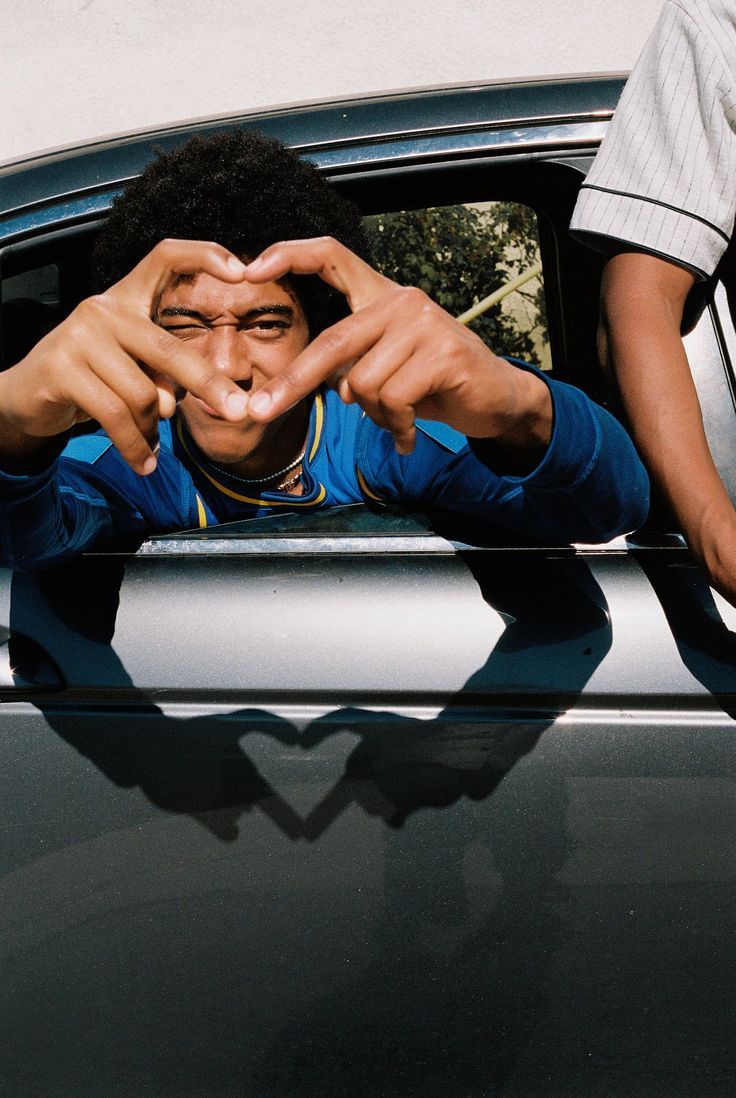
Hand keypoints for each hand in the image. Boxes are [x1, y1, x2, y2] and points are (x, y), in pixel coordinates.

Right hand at [0, 239, 250, 474]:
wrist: (27, 398)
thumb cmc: (93, 381)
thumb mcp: (135, 369)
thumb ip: (165, 374)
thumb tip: (187, 401)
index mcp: (126, 299)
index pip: (165, 258)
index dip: (203, 255)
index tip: (241, 271)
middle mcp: (102, 309)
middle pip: (169, 350)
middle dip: (209, 385)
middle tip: (238, 411)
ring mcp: (79, 336)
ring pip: (144, 394)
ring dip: (154, 429)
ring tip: (152, 445)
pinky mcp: (62, 369)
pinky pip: (116, 415)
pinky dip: (135, 445)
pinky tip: (144, 463)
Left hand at [243, 237, 551, 455]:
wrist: (495, 398)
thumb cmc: (434, 383)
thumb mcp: (385, 367)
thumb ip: (351, 365)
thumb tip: (329, 389)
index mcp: (380, 296)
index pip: (331, 256)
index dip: (289, 255)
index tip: (249, 269)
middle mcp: (400, 300)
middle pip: (333, 342)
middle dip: (294, 383)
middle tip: (259, 411)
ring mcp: (424, 323)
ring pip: (362, 383)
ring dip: (374, 416)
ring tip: (397, 421)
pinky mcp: (443, 352)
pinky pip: (393, 400)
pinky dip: (397, 427)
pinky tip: (409, 435)